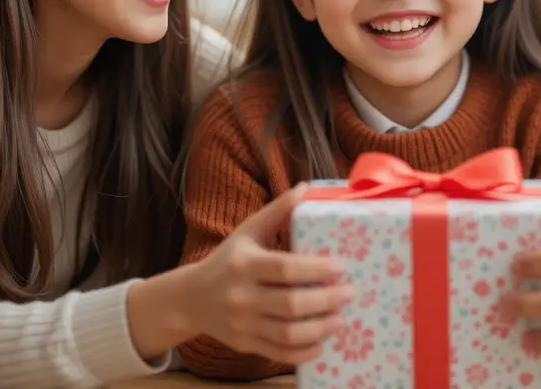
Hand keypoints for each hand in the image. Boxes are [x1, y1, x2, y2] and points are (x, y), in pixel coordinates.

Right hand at [131, 183, 352, 362]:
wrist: (190, 299)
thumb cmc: (228, 260)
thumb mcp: (247, 232)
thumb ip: (277, 211)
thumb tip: (305, 188)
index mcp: (244, 265)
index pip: (285, 269)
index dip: (316, 269)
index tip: (341, 268)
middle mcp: (241, 296)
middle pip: (291, 304)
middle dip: (326, 300)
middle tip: (349, 293)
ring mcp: (242, 324)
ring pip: (288, 333)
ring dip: (320, 328)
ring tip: (341, 318)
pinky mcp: (244, 344)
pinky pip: (278, 353)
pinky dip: (303, 351)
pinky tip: (322, 342)